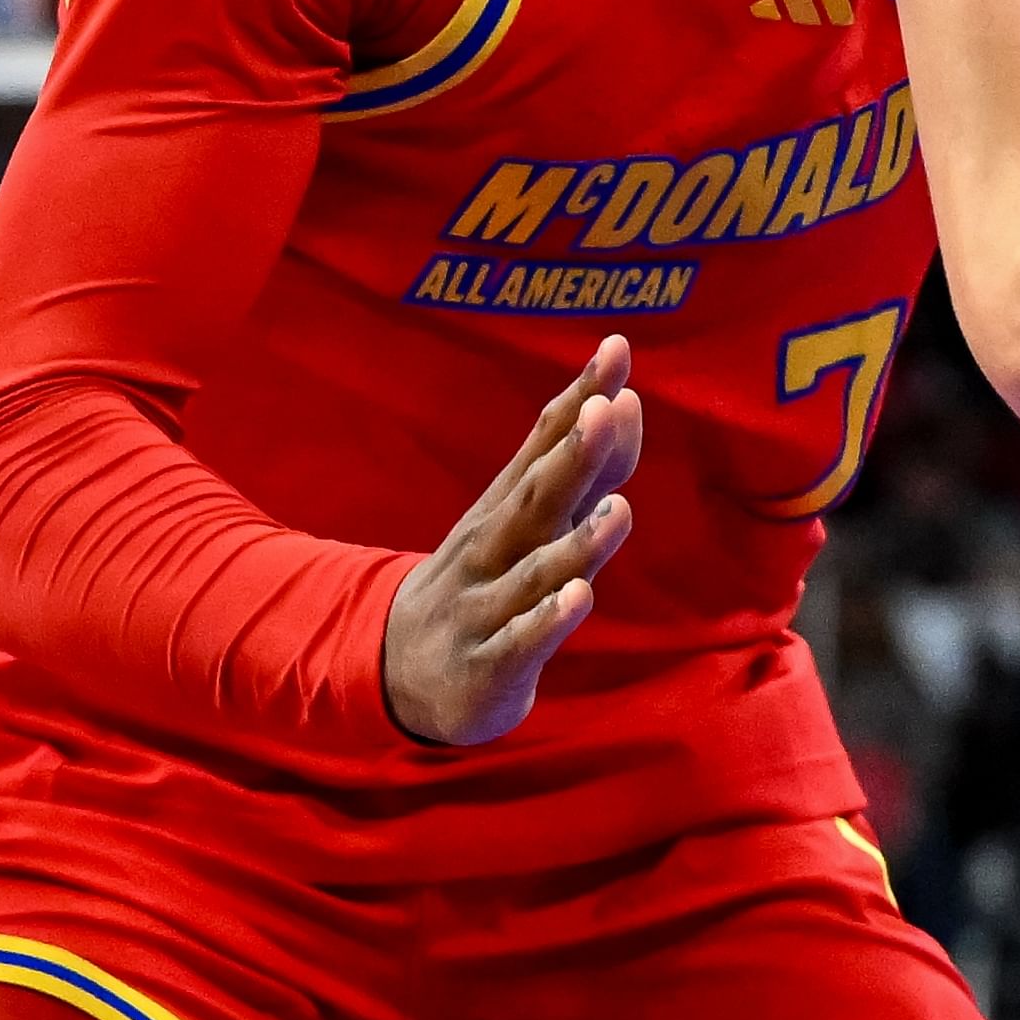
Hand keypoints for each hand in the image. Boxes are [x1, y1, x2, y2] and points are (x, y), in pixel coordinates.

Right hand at [383, 333, 641, 746]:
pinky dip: (546, 621)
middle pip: (536, 498)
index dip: (581, 397)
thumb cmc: (484, 582)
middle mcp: (493, 548)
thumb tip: (625, 403)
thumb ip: (580, 471)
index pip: (545, 444)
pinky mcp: (487, 666)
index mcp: (505, 507)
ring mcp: (486, 607)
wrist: (395, 671)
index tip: (618, 348)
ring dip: (577, 542)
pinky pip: (519, 643)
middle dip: (574, 455)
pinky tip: (577, 599)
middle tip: (607, 408)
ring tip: (620, 511)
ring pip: (534, 571)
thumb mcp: (524, 524)